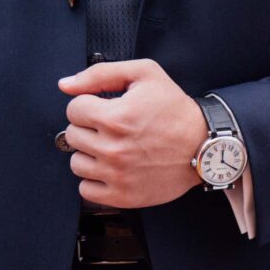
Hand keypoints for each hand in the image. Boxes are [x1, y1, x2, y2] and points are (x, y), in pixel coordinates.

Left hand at [59, 59, 207, 207]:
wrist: (204, 146)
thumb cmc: (176, 110)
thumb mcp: (145, 75)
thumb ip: (101, 74)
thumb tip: (65, 85)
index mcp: (116, 118)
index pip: (73, 109)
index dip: (90, 105)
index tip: (107, 109)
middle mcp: (114, 148)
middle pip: (72, 136)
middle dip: (89, 128)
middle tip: (113, 129)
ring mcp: (117, 175)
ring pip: (76, 163)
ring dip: (90, 155)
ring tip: (113, 148)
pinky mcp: (123, 196)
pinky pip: (86, 190)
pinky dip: (96, 180)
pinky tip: (114, 169)